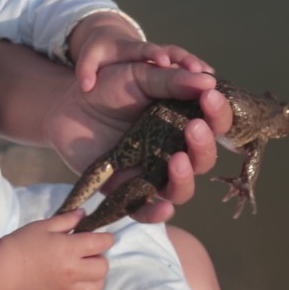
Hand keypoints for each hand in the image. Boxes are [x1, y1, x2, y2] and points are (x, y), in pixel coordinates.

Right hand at [0, 210, 112, 289]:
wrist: (0, 269)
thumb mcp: (45, 226)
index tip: (102, 236)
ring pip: (95, 288)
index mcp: (70, 249)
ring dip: (95, 278)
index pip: (103, 243)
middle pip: (104, 267)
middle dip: (101, 258)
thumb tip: (84, 214)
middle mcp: (72, 270)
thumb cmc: (21, 243)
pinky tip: (69, 282)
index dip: (106, 238)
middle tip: (89, 253)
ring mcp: (65, 287)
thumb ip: (67, 219)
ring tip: (84, 270)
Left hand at [44, 58, 231, 222]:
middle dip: (204, 145)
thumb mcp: (141, 75)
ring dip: (185, 177)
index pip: (215, 124)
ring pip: (182, 189)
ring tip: (177, 158)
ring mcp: (154, 173)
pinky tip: (163, 206)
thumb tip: (209, 81)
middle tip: (195, 126)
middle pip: (204, 160)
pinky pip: (147, 210)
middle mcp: (176, 150)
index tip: (210, 96)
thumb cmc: (111, 86)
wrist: (69, 103)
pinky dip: (157, 213)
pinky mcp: (129, 191)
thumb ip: (172, 80)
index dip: (219, 113)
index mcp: (186, 122)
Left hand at [67, 12, 213, 90]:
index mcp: (131, 49)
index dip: (154, 55)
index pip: (144, 50)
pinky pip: (188, 75)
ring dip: (195, 69)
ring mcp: (164, 61)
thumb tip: (86, 86)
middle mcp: (152, 53)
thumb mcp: (91, 61)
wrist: (113, 47)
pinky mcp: (171, 72)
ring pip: (183, 62)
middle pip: (171, 53)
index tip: (162, 63)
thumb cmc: (103, 55)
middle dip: (183, 60)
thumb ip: (88, 70)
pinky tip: (213, 88)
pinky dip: (200, 78)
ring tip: (209, 76)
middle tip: (196, 70)